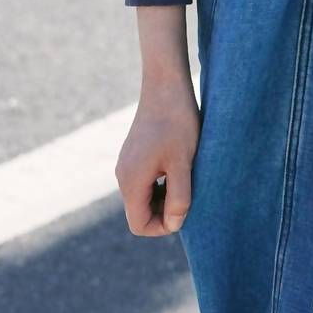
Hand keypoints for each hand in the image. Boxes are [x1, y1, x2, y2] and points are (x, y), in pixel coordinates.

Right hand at [116, 71, 200, 235]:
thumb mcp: (183, 163)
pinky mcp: (133, 155)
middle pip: (140, 213)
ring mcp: (126, 164)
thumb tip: (174, 225)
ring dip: (165, 197)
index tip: (186, 210)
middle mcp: (123, 175)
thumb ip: (179, 197)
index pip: (139, 225)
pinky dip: (161, 184)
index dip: (163, 227)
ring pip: (143, 197)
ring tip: (186, 178)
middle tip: (190, 193)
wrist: (165, 86)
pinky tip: (179, 167)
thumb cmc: (177, 123)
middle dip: (165, 212)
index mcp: (131, 181)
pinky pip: (144, 182)